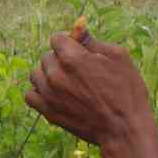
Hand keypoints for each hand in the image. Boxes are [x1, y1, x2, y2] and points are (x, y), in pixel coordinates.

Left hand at [23, 26, 157, 157]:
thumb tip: (78, 27)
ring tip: (68, 83)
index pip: (56, 38)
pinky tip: (55, 94)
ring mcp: (49, 94)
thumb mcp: (117, 57)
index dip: (69, 43)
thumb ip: (92, 41)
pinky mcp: (48, 112)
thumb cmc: (127, 91)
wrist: (125, 129)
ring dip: (48, 75)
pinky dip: (40, 92)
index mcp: (72, 57)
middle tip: (81, 72)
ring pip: (37, 74)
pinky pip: (30, 95)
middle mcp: (56, 75)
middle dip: (61, 59)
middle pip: (47, 56)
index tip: (79, 51)